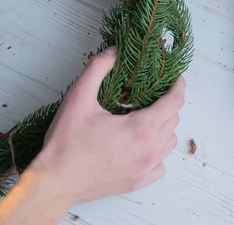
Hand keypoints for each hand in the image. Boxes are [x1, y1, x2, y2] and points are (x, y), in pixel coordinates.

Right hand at [0, 47, 185, 223]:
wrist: (56, 182)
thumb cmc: (66, 142)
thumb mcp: (79, 98)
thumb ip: (98, 69)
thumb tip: (114, 51)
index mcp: (141, 128)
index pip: (174, 102)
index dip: (178, 86)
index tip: (176, 78)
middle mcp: (149, 150)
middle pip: (173, 120)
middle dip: (167, 104)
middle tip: (151, 95)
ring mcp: (145, 169)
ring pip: (169, 142)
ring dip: (163, 127)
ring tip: (146, 118)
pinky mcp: (138, 182)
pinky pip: (160, 165)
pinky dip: (157, 153)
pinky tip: (141, 146)